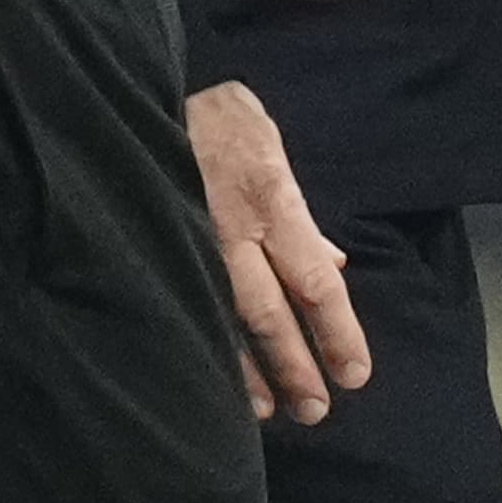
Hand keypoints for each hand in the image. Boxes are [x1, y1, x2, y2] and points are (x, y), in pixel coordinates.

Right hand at [188, 80, 368, 425]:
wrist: (146, 91)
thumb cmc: (224, 121)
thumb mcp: (276, 151)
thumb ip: (304, 215)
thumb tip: (333, 265)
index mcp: (276, 203)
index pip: (315, 282)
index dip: (337, 332)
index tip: (355, 372)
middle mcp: (237, 231)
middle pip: (275, 314)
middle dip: (298, 367)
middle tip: (318, 411)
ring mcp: (194, 242)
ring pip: (228, 321)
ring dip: (252, 372)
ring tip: (272, 411)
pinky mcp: (159, 246)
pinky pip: (187, 305)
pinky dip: (205, 345)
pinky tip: (213, 376)